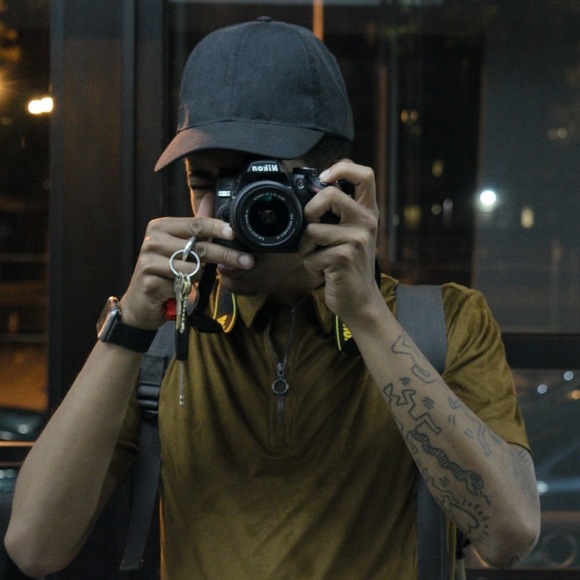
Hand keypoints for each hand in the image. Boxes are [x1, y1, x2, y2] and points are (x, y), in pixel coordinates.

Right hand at [119, 216, 253, 329]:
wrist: (140, 302)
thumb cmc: (164, 273)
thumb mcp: (179, 248)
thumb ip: (195, 229)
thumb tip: (211, 200)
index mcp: (162, 227)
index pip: (196, 224)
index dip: (217, 228)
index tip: (234, 233)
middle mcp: (153, 240)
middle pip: (199, 247)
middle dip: (226, 255)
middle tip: (247, 261)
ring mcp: (149, 261)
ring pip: (194, 269)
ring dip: (199, 279)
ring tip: (188, 281)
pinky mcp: (150, 282)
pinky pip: (183, 286)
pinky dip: (186, 291)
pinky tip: (176, 292)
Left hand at [300, 160, 381, 323]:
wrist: (360, 300)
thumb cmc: (349, 265)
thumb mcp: (351, 234)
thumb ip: (338, 214)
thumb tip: (309, 192)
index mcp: (368, 212)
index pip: (365, 174)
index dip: (342, 167)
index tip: (324, 177)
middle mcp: (366, 222)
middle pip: (330, 194)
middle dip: (310, 211)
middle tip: (311, 228)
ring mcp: (356, 240)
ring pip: (312, 229)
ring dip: (306, 247)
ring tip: (319, 257)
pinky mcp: (343, 257)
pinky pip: (310, 254)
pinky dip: (310, 264)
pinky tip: (323, 271)